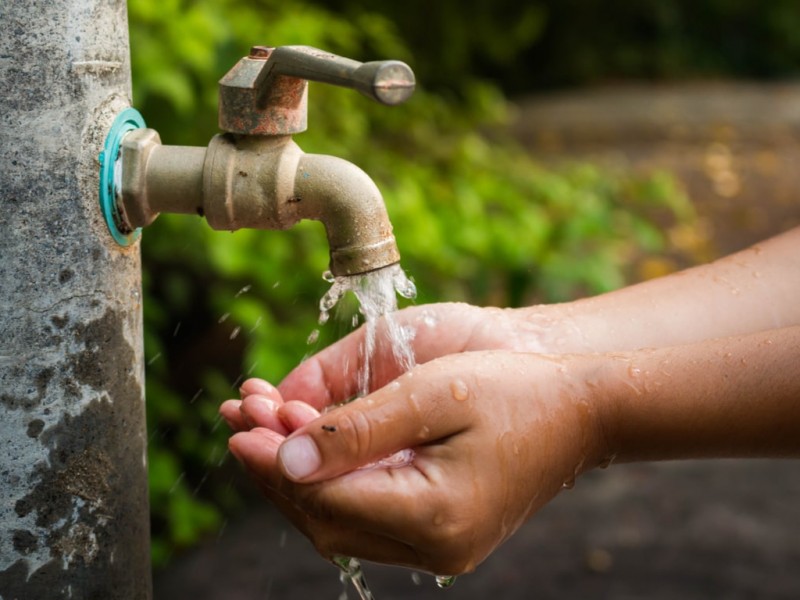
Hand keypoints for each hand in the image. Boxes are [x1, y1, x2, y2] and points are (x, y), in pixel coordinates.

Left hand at [222, 350, 608, 574]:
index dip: (273, 463)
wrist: (581, 411)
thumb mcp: (431, 394)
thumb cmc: (515, 391)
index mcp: (434, 514)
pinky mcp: (442, 535)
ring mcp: (439, 548)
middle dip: (276, 471)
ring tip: (265, 433)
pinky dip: (332, 484)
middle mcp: (434, 547)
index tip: (236, 427)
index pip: (325, 497)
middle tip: (241, 424)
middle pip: (325, 519)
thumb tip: (284, 457)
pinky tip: (313, 452)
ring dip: (299, 479)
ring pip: (341, 524)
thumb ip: (356, 430)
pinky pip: (366, 517)